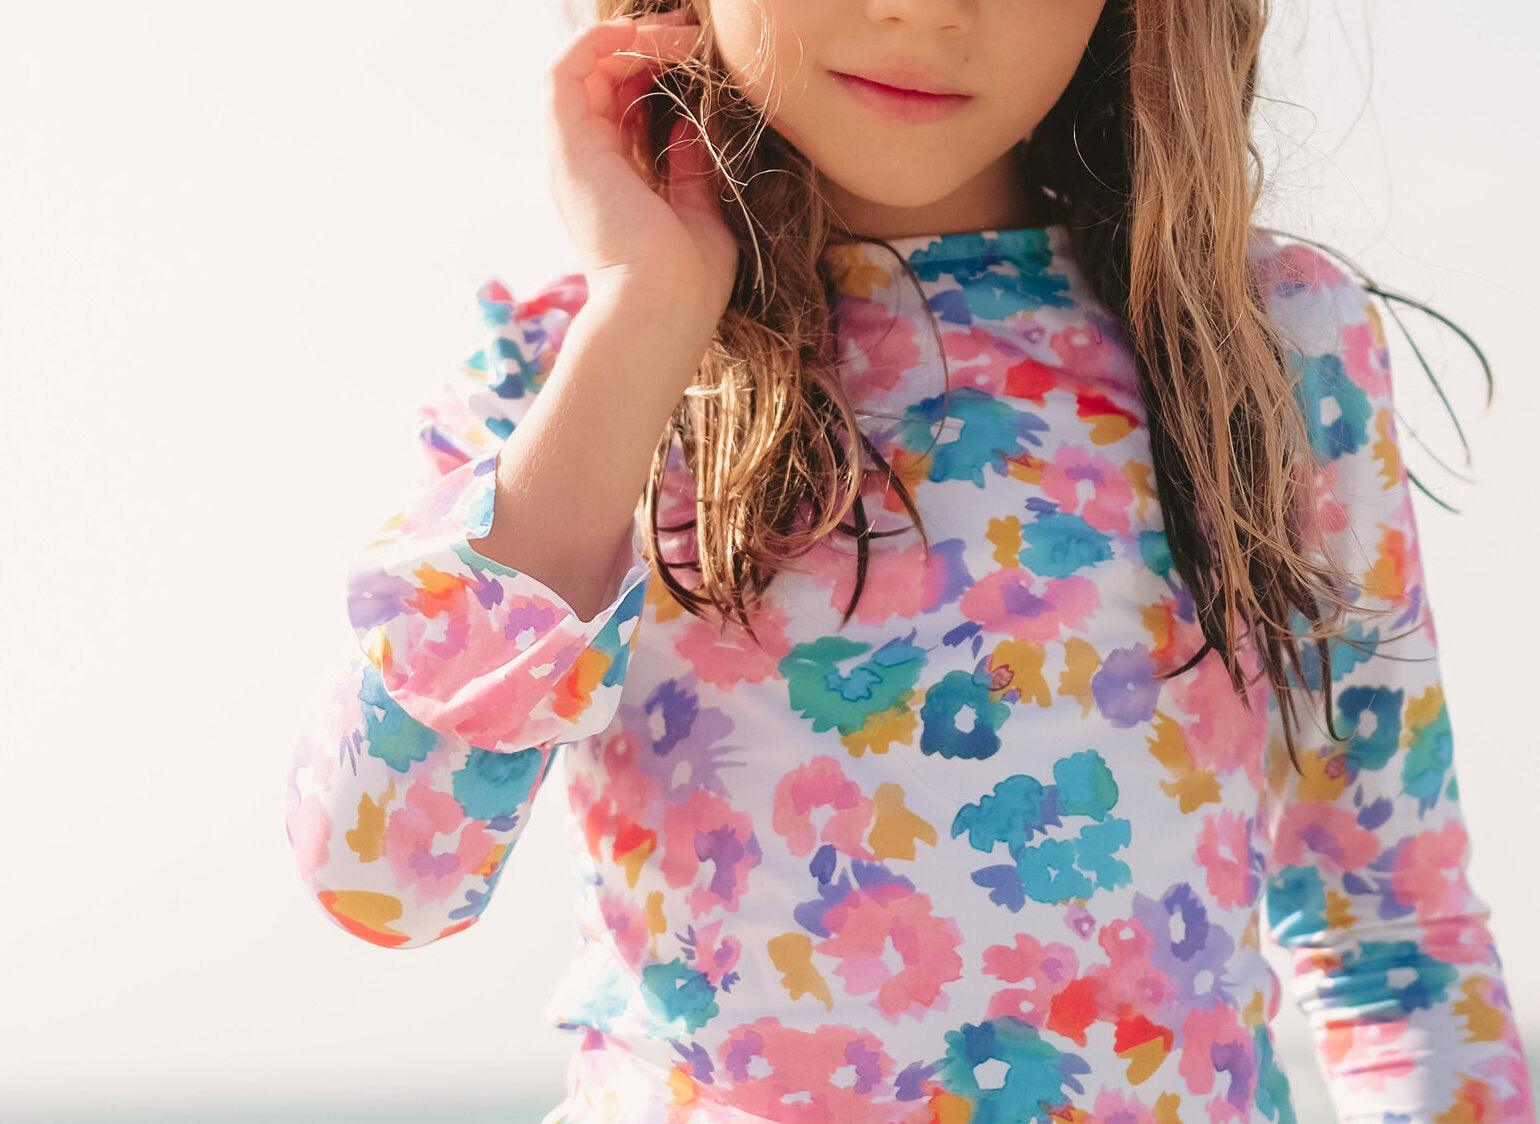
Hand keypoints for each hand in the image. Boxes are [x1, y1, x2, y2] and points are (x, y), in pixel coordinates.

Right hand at [543, 9, 739, 323]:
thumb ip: (690, 171)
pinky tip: (641, 34)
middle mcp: (586, 166)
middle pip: (602, 80)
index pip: (621, 107)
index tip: (698, 58)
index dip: (653, 72)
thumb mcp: (701, 215)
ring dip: (628, 40)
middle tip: (693, 35)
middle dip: (645, 46)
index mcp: (614, 184)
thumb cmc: (688, 283)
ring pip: (583, 69)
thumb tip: (687, 128)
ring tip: (678, 34)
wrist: (662, 311)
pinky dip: (596, 42)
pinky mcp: (569, 148)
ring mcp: (572, 156)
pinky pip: (563, 72)